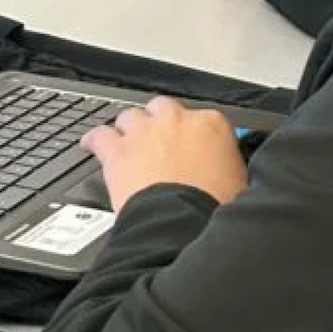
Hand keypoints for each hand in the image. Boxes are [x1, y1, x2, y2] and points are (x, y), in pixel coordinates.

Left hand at [83, 96, 248, 210]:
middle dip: (161, 123)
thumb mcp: (241, 185)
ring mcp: (144, 132)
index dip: (196, 135)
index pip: (205, 119)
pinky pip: (99, 135)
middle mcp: (176, 120)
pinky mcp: (118, 150)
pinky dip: (95, 139)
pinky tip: (91, 143)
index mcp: (212, 125)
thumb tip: (236, 176)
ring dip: (130, 128)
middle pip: (164, 109)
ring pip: (131, 116)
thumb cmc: (212, 208)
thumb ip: (233, 169)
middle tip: (162, 142)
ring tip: (129, 142)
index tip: (196, 147)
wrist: (181, 223)